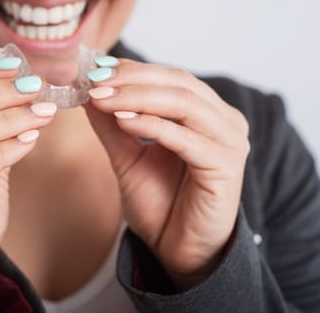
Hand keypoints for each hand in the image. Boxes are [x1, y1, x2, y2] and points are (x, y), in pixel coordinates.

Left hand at [85, 59, 249, 288]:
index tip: (95, 69)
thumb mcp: (128, 156)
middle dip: (132, 79)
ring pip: (184, 104)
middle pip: (179, 83)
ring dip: (138, 98)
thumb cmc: (160, 203)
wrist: (178, 251)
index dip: (133, 69)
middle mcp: (224, 121)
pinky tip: (123, 122)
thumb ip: (112, 124)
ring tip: (102, 98)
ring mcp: (230, 143)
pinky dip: (153, 126)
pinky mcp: (227, 167)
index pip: (171, 77)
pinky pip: (187, 138)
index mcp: (206, 113)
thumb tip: (89, 91)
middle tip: (95, 80)